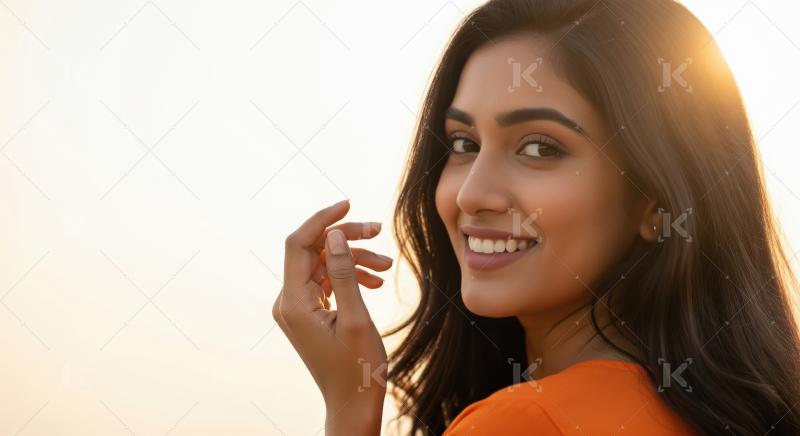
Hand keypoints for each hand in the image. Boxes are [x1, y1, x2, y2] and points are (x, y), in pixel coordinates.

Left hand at [272, 199, 390, 434]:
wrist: (353, 403)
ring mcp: (297, 307)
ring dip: (355, 259)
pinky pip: (327, 281)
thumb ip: (345, 274)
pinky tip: (376, 282)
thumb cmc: (358, 369)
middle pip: (314, 251)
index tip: (349, 203)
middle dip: (347, 238)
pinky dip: (351, 276)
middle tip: (379, 231)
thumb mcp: (356, 318)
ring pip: (324, 264)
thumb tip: (335, 234)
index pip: (299, 244)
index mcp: (293, 303)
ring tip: (387, 266)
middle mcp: (288, 302)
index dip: (322, 220)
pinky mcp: (309, 312)